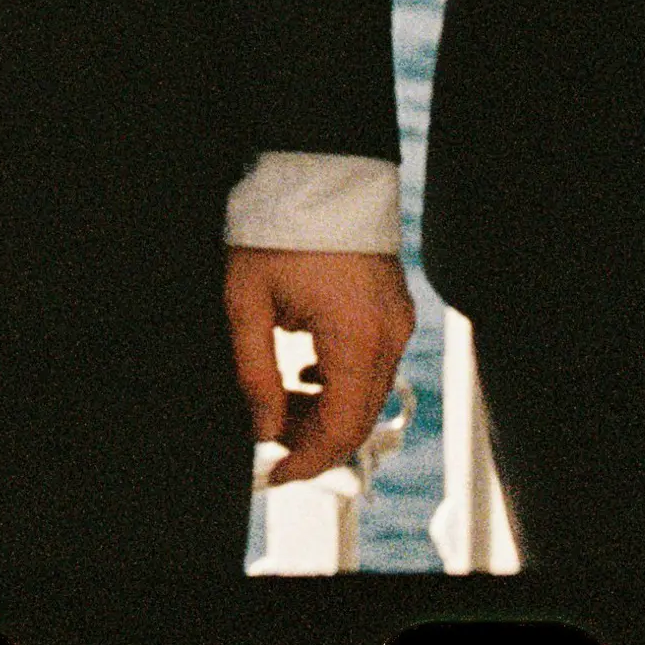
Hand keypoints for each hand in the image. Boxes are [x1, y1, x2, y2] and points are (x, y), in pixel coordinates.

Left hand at [228, 246, 416, 486]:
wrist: (317, 170)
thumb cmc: (278, 229)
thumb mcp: (248, 303)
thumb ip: (255, 373)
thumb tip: (265, 430)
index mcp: (356, 339)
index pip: (341, 427)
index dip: (308, 460)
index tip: (275, 473)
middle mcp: (388, 335)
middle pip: (359, 416)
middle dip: (316, 439)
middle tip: (272, 443)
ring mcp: (397, 320)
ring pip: (369, 392)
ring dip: (328, 410)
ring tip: (282, 405)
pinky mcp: (395, 307)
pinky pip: (375, 363)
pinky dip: (343, 379)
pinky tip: (307, 371)